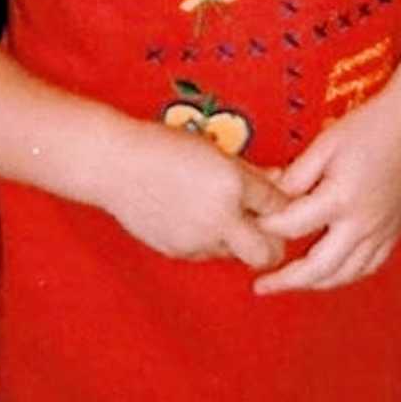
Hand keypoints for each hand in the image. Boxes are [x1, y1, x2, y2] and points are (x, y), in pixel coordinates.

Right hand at [105, 119, 287, 268]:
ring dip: (238, 239)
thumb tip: (281, 181)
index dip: (285, 205)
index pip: (280, 207)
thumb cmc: (162, 147)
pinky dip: (210, 239)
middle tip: (267, 225)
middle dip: (274, 242)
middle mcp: (219, 218)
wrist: (115, 164)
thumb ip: (252, 172)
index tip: (281, 202)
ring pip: (237, 254)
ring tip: (219, 210)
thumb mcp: (214, 151)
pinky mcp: (180, 252)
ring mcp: (198, 240)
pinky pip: (208, 252)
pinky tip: (194, 215)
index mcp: (232, 185)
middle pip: (268, 253)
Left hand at [253, 89, 400, 294]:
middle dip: (287, 279)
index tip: (252, 225)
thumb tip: (273, 196)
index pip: (293, 226)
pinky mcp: (394, 232)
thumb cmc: (373, 127)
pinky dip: (345, 276)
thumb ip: (297, 174)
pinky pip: (368, 267)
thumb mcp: (325, 143)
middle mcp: (363, 223)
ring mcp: (382, 232)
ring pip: (345, 275)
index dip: (267, 227)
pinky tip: (331, 273)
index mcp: (342, 198)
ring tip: (292, 283)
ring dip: (315, 284)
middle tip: (264, 285)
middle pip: (319, 267)